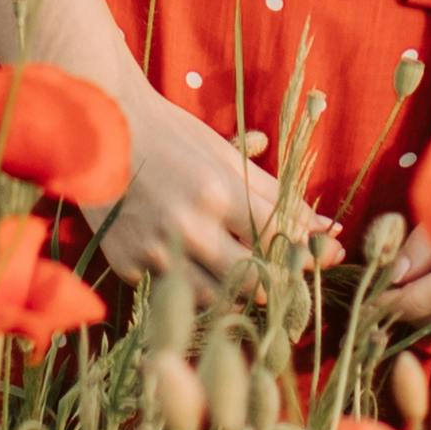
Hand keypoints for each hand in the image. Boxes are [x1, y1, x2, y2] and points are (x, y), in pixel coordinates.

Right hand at [87, 90, 315, 286]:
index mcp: (219, 193)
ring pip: (216, 298)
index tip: (329, 255)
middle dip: (279, 282)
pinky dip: (193, 287)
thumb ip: (274, 194)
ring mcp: (156, 252)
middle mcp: (189, 228)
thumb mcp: (226, 156)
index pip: (279, 238)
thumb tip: (326, 226)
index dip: (310, 250)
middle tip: (292, 279)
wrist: (101, 131)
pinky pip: (174, 292)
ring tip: (249, 279)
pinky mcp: (129, 265)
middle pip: (253, 280)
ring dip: (238, 293)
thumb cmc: (171, 137)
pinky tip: (200, 271)